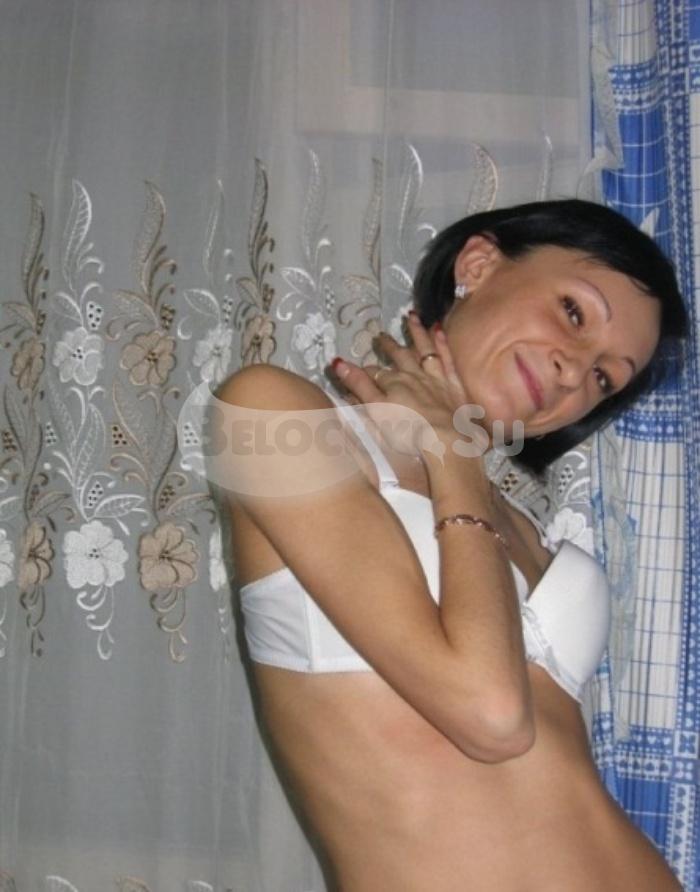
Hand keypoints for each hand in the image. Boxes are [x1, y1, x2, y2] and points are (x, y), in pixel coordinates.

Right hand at [331, 313, 471, 457]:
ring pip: (423, 350)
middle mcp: (412, 375)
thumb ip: (358, 386)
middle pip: (398, 357)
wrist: (445, 440)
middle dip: (389, 346)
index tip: (353, 367)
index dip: (362, 371)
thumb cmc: (407, 432)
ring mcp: (435, 378)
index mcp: (392, 384)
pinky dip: (442, 342)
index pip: (373, 373)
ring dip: (416, 333)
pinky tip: (439, 329)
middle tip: (380, 335)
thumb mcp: (376, 410)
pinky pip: (446, 358)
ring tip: (411, 316)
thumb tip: (338, 362)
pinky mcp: (453, 384)